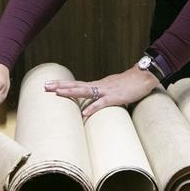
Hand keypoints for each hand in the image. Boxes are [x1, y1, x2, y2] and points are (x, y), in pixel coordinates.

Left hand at [44, 64, 159, 117]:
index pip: (77, 84)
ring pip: (85, 91)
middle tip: (45, 86)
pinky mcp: (115, 97)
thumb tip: (96, 105)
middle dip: (60, 86)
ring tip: (57, 93)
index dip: (63, 85)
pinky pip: (102, 103)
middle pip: (76, 85)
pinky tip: (84, 113)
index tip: (50, 85)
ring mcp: (106, 91)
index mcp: (98, 85)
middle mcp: (99, 86)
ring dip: (71, 92)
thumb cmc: (130, 84)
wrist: (144, 77)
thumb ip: (104, 96)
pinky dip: (92, 108)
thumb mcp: (114, 90)